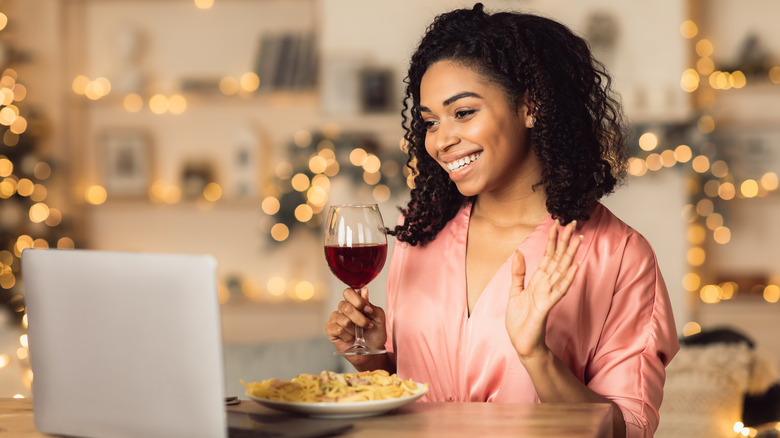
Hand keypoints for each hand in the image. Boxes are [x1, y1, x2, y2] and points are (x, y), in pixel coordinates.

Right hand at [325, 287, 387, 364]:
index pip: (348, 292)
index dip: (358, 301)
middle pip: (346, 307)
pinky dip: (348, 336)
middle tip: (368, 326)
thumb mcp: (379, 319)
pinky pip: (339, 330)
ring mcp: (335, 318)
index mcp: (353, 302)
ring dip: (355, 330)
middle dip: (360, 319)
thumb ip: (371, 305)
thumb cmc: (375, 334)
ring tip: (358, 334)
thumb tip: (364, 290)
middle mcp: (342, 308)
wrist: (371, 351)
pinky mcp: (330, 329)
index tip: (369, 311)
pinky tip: (350, 338)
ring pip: (344, 320)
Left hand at [505, 220, 581, 359]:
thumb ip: (518, 272)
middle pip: (558, 259)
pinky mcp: (546, 306)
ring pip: (561, 270)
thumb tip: (518, 251)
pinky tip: (575, 267)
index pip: (547, 256)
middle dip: (565, 241)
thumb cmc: (520, 320)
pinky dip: (567, 279)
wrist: (522, 342)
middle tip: (573, 223)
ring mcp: (548, 294)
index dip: (552, 240)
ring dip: (570, 255)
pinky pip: (558, 290)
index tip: (556, 223)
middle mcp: (546, 285)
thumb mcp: (514, 291)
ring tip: (578, 238)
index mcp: (538, 280)